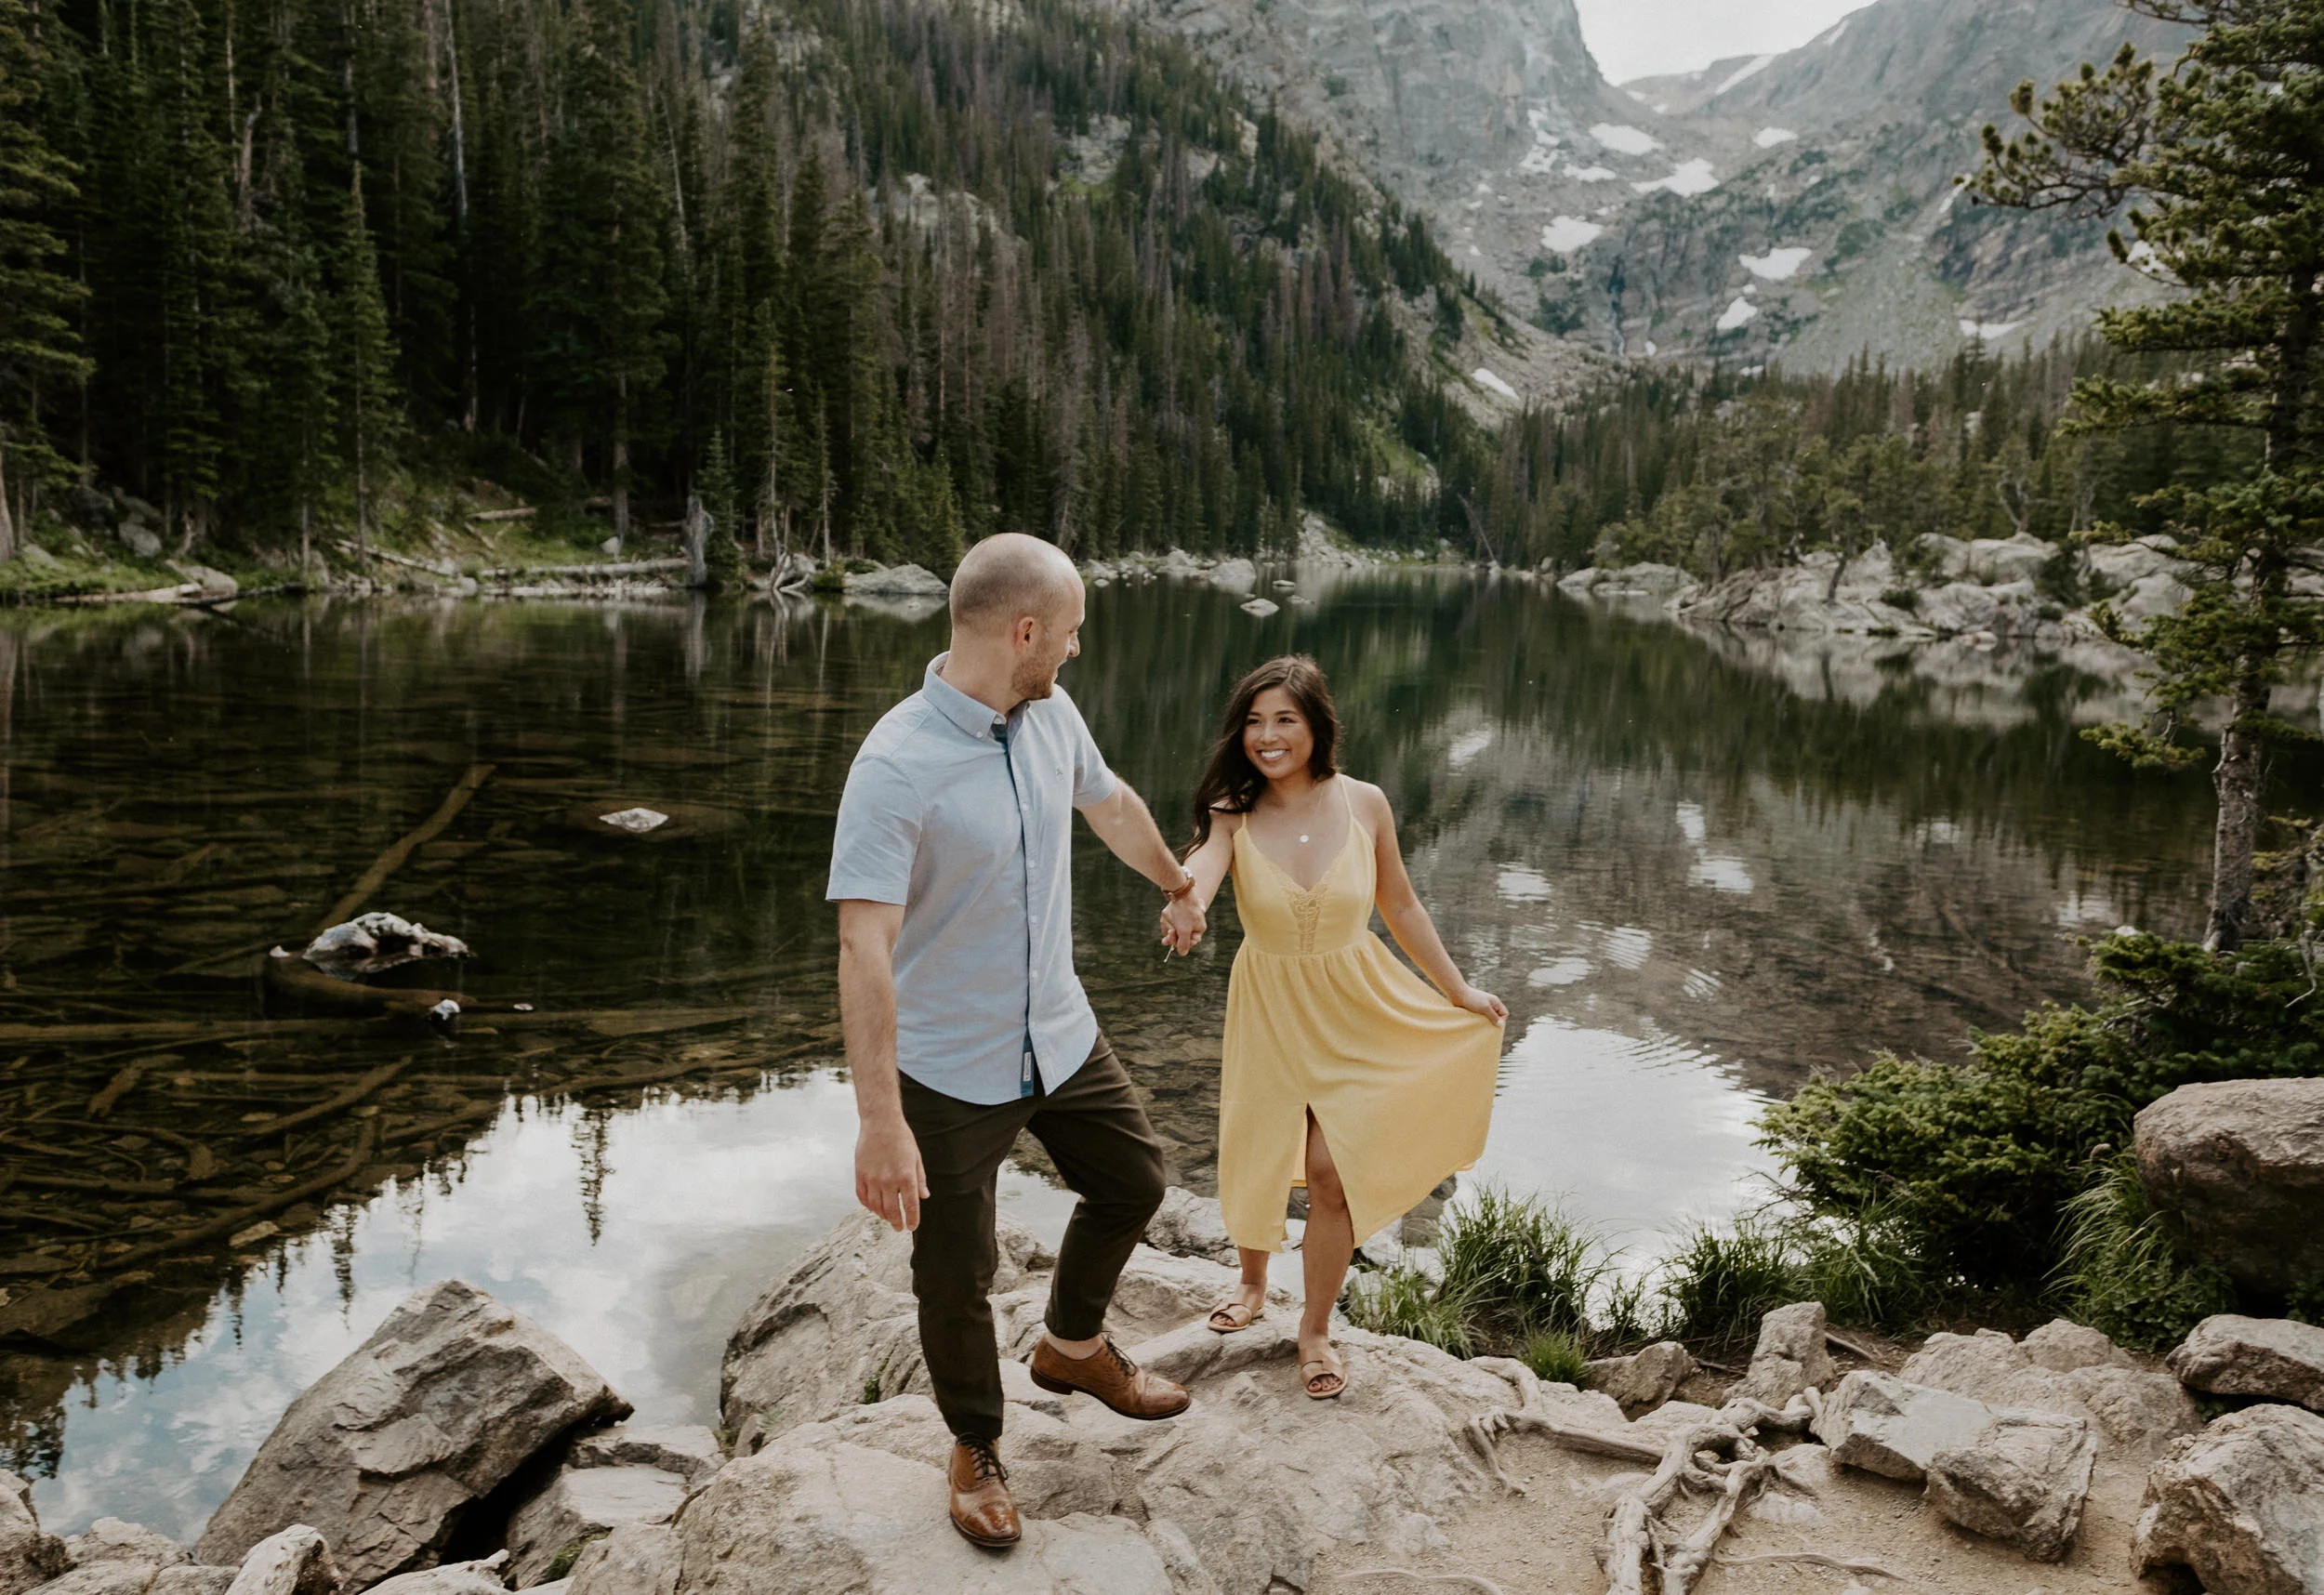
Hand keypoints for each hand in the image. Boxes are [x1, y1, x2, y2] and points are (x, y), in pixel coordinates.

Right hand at [855, 1114, 927, 1230]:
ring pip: (876, 1207)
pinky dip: (868, 1206)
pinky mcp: (860, 1174)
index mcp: (906, 1176)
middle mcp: (888, 1180)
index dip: (912, 1220)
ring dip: (883, 1215)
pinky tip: (874, 1207)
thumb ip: (920, 1179)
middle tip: (899, 1227)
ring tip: (888, 1217)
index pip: (910, 1206)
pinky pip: (863, 1197)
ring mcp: (872, 1178)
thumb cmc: (902, 1138)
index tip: (912, 1227)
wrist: (880, 1122)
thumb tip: (924, 1197)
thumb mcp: (916, 1158)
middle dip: (896, 1222)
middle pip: (891, 1211)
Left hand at [1160, 893, 1205, 954]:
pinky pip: (1170, 921)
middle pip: (1180, 936)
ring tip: (1167, 919)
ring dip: (1168, 926)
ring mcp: (1185, 918)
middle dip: (1173, 934)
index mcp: (1199, 929)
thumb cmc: (1185, 912)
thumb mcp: (1184, 930)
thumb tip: (1182, 953)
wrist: (1179, 891)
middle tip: (1169, 931)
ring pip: (1173, 929)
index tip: (1173, 937)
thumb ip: (1184, 944)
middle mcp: (1193, 924)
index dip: (1180, 943)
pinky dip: (1166, 920)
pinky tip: (1166, 915)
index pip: (1189, 942)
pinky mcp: (1178, 912)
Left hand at [1454, 984, 1508, 1024]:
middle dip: (1494, 1022)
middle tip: (1487, 1026)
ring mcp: (1483, 1006)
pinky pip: (1482, 1017)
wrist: (1457, 993)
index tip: (1494, 1023)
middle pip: (1497, 1016)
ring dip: (1486, 1022)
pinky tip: (1476, 1023)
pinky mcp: (1476, 1009)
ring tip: (1481, 1025)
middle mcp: (1491, 1004)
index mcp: (1495, 1002)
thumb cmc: (1472, 999)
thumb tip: (1501, 1025)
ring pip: (1489, 1017)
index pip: (1505, 1013)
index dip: (1502, 1020)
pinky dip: (1480, 1021)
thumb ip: (1493, 1016)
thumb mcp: (1485, 1008)